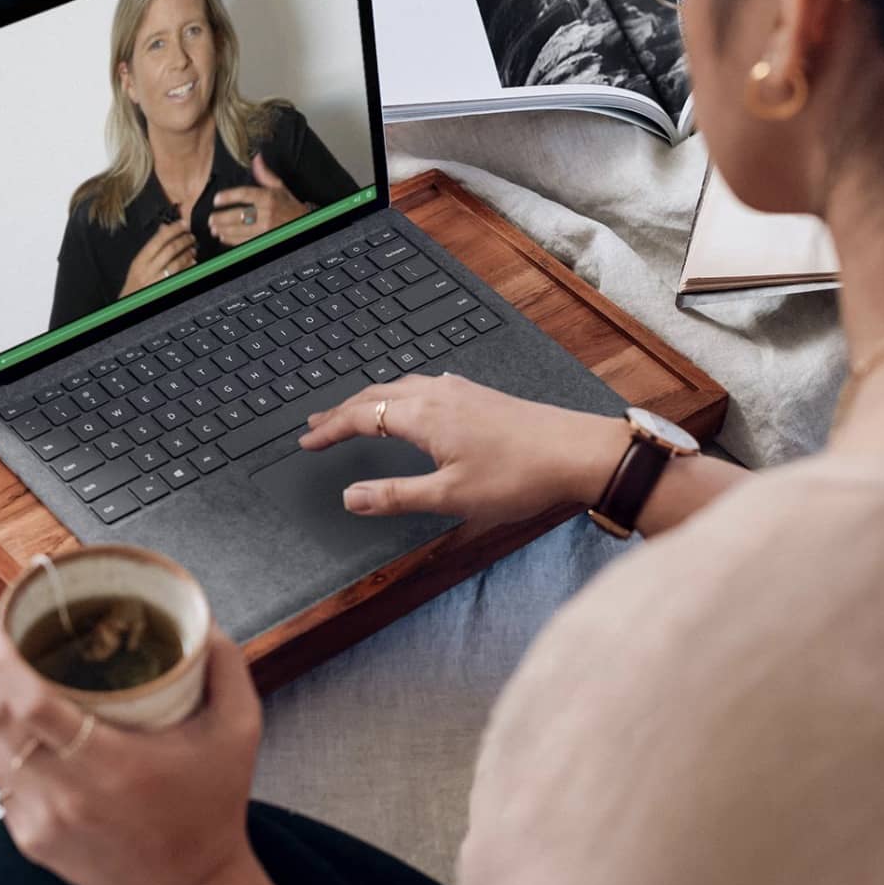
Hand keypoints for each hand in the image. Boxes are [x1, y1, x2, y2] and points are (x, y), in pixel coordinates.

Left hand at [0, 618, 261, 884]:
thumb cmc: (215, 804)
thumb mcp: (240, 729)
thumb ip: (225, 666)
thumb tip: (200, 616)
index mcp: (114, 765)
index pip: (32, 706)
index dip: (3, 661)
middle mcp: (68, 797)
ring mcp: (43, 823)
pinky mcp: (31, 839)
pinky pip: (2, 778)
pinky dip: (0, 743)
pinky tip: (10, 718)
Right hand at [119, 219, 196, 297]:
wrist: (131, 305)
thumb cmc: (135, 284)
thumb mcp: (138, 264)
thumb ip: (151, 247)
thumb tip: (163, 228)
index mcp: (140, 261)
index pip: (158, 240)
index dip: (173, 230)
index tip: (182, 224)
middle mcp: (149, 270)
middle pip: (170, 250)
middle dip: (183, 240)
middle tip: (191, 236)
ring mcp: (158, 280)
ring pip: (177, 262)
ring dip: (188, 253)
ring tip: (193, 248)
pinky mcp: (167, 288)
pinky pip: (181, 275)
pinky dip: (189, 267)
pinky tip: (193, 263)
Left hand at [209, 155, 309, 246]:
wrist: (304, 225)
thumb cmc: (291, 207)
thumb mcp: (280, 188)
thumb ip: (265, 175)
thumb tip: (256, 158)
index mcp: (269, 198)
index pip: (244, 195)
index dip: (228, 197)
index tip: (217, 199)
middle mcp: (267, 214)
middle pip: (238, 215)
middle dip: (221, 218)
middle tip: (211, 218)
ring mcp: (265, 229)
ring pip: (239, 230)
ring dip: (224, 230)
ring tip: (214, 228)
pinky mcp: (264, 240)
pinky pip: (244, 241)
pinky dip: (232, 240)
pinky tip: (224, 237)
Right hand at [298, 372, 628, 526]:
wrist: (576, 452)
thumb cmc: (519, 475)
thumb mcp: (450, 496)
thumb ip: (395, 496)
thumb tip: (350, 497)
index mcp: (422, 415)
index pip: (360, 416)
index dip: (329, 430)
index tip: (307, 442)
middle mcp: (436, 394)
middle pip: (375, 396)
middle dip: (340, 411)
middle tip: (315, 425)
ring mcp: (459, 391)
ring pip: (399, 388)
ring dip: (369, 401)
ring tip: (351, 413)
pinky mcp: (478, 395)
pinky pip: (422, 387)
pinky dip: (397, 396)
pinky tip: (408, 405)